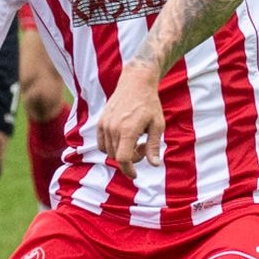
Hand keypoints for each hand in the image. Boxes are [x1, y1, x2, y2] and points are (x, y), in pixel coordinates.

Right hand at [95, 63, 164, 177]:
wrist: (135, 82)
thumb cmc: (150, 104)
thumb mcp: (157, 125)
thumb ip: (154, 146)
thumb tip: (154, 165)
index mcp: (128, 130)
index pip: (123, 159)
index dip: (129, 170)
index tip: (135, 175)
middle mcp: (113, 128)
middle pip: (117, 157)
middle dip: (130, 159)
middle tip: (143, 147)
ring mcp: (105, 125)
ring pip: (109, 151)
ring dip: (121, 153)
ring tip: (135, 141)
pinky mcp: (100, 122)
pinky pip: (101, 143)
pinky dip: (110, 147)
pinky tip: (123, 139)